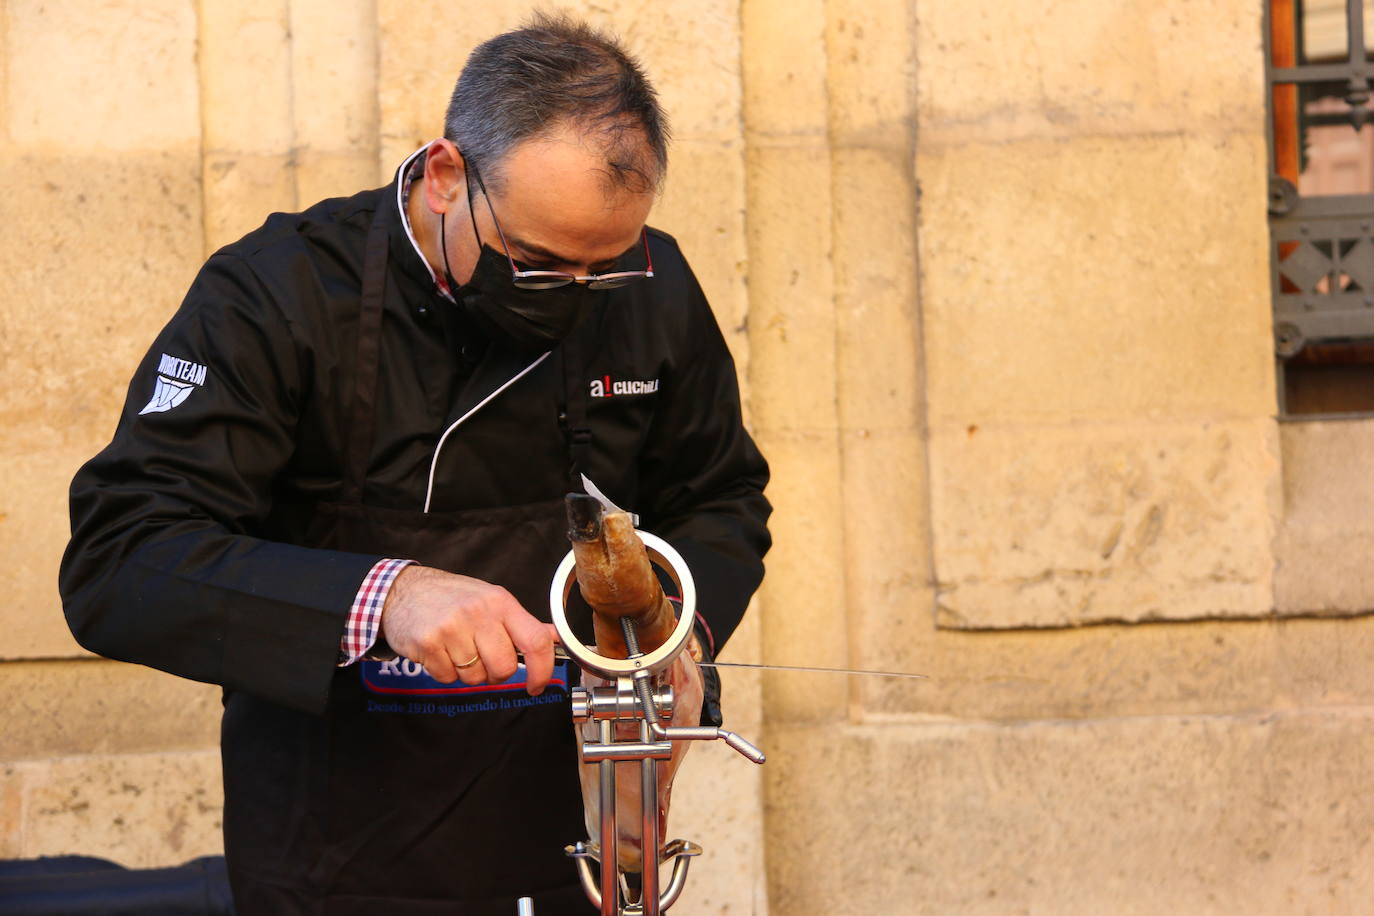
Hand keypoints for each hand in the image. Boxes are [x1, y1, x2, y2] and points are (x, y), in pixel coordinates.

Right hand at [379, 566, 556, 694]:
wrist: (403, 590)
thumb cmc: (450, 597)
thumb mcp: (491, 600)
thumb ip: (521, 623)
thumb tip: (555, 638)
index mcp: (500, 602)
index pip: (535, 640)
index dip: (542, 670)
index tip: (537, 685)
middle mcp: (478, 613)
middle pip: (504, 667)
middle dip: (495, 674)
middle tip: (482, 660)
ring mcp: (452, 627)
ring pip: (475, 677)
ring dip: (467, 673)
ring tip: (456, 649)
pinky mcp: (428, 643)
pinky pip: (447, 678)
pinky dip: (444, 672)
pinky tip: (439, 651)